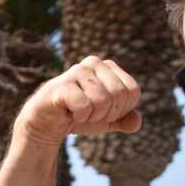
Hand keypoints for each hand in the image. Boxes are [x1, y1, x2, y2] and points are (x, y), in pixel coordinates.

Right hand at [16, 55, 140, 144]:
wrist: (48, 122)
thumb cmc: (79, 116)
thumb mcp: (107, 120)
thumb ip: (125, 120)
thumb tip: (136, 122)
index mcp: (109, 66)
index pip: (133, 90)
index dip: (123, 110)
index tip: (105, 113)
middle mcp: (94, 63)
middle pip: (120, 94)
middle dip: (108, 114)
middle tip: (91, 114)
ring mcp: (78, 71)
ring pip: (103, 100)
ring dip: (93, 116)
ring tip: (80, 113)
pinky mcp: (63, 83)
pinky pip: (85, 105)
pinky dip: (80, 117)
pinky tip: (69, 112)